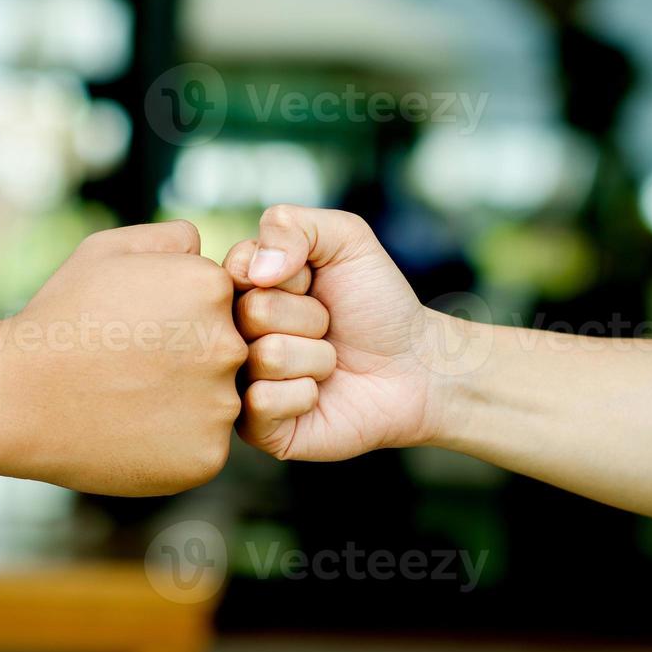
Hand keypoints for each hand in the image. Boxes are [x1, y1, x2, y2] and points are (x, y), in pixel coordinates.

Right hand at [4, 221, 246, 495]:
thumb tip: (207, 248)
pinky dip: (173, 445)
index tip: (136, 330)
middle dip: (187, 361)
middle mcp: (229, 345)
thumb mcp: (108, 250)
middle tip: (129, 369)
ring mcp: (221, 406)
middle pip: (227, 353)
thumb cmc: (59, 318)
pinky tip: (130, 432)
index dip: (177, 317)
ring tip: (126, 401)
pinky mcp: (207, 457)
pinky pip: (204, 447)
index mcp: (212, 287)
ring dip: (184, 404)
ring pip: (217, 403)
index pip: (222, 305)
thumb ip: (171, 239)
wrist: (15, 398)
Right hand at [224, 206, 464, 460]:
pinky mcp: (258, 427)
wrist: (417, 367)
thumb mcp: (344, 239)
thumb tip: (254, 269)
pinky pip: (262, 403)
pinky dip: (304, 394)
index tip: (312, 284)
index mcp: (242, 289)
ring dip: (315, 357)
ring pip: (264, 357)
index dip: (289, 275)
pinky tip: (319, 395)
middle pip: (251, 313)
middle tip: (328, 327)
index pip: (234, 269)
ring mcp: (242, 381)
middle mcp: (234, 336)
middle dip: (308, 317)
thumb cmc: (377, 304)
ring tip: (329, 361)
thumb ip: (290, 224)